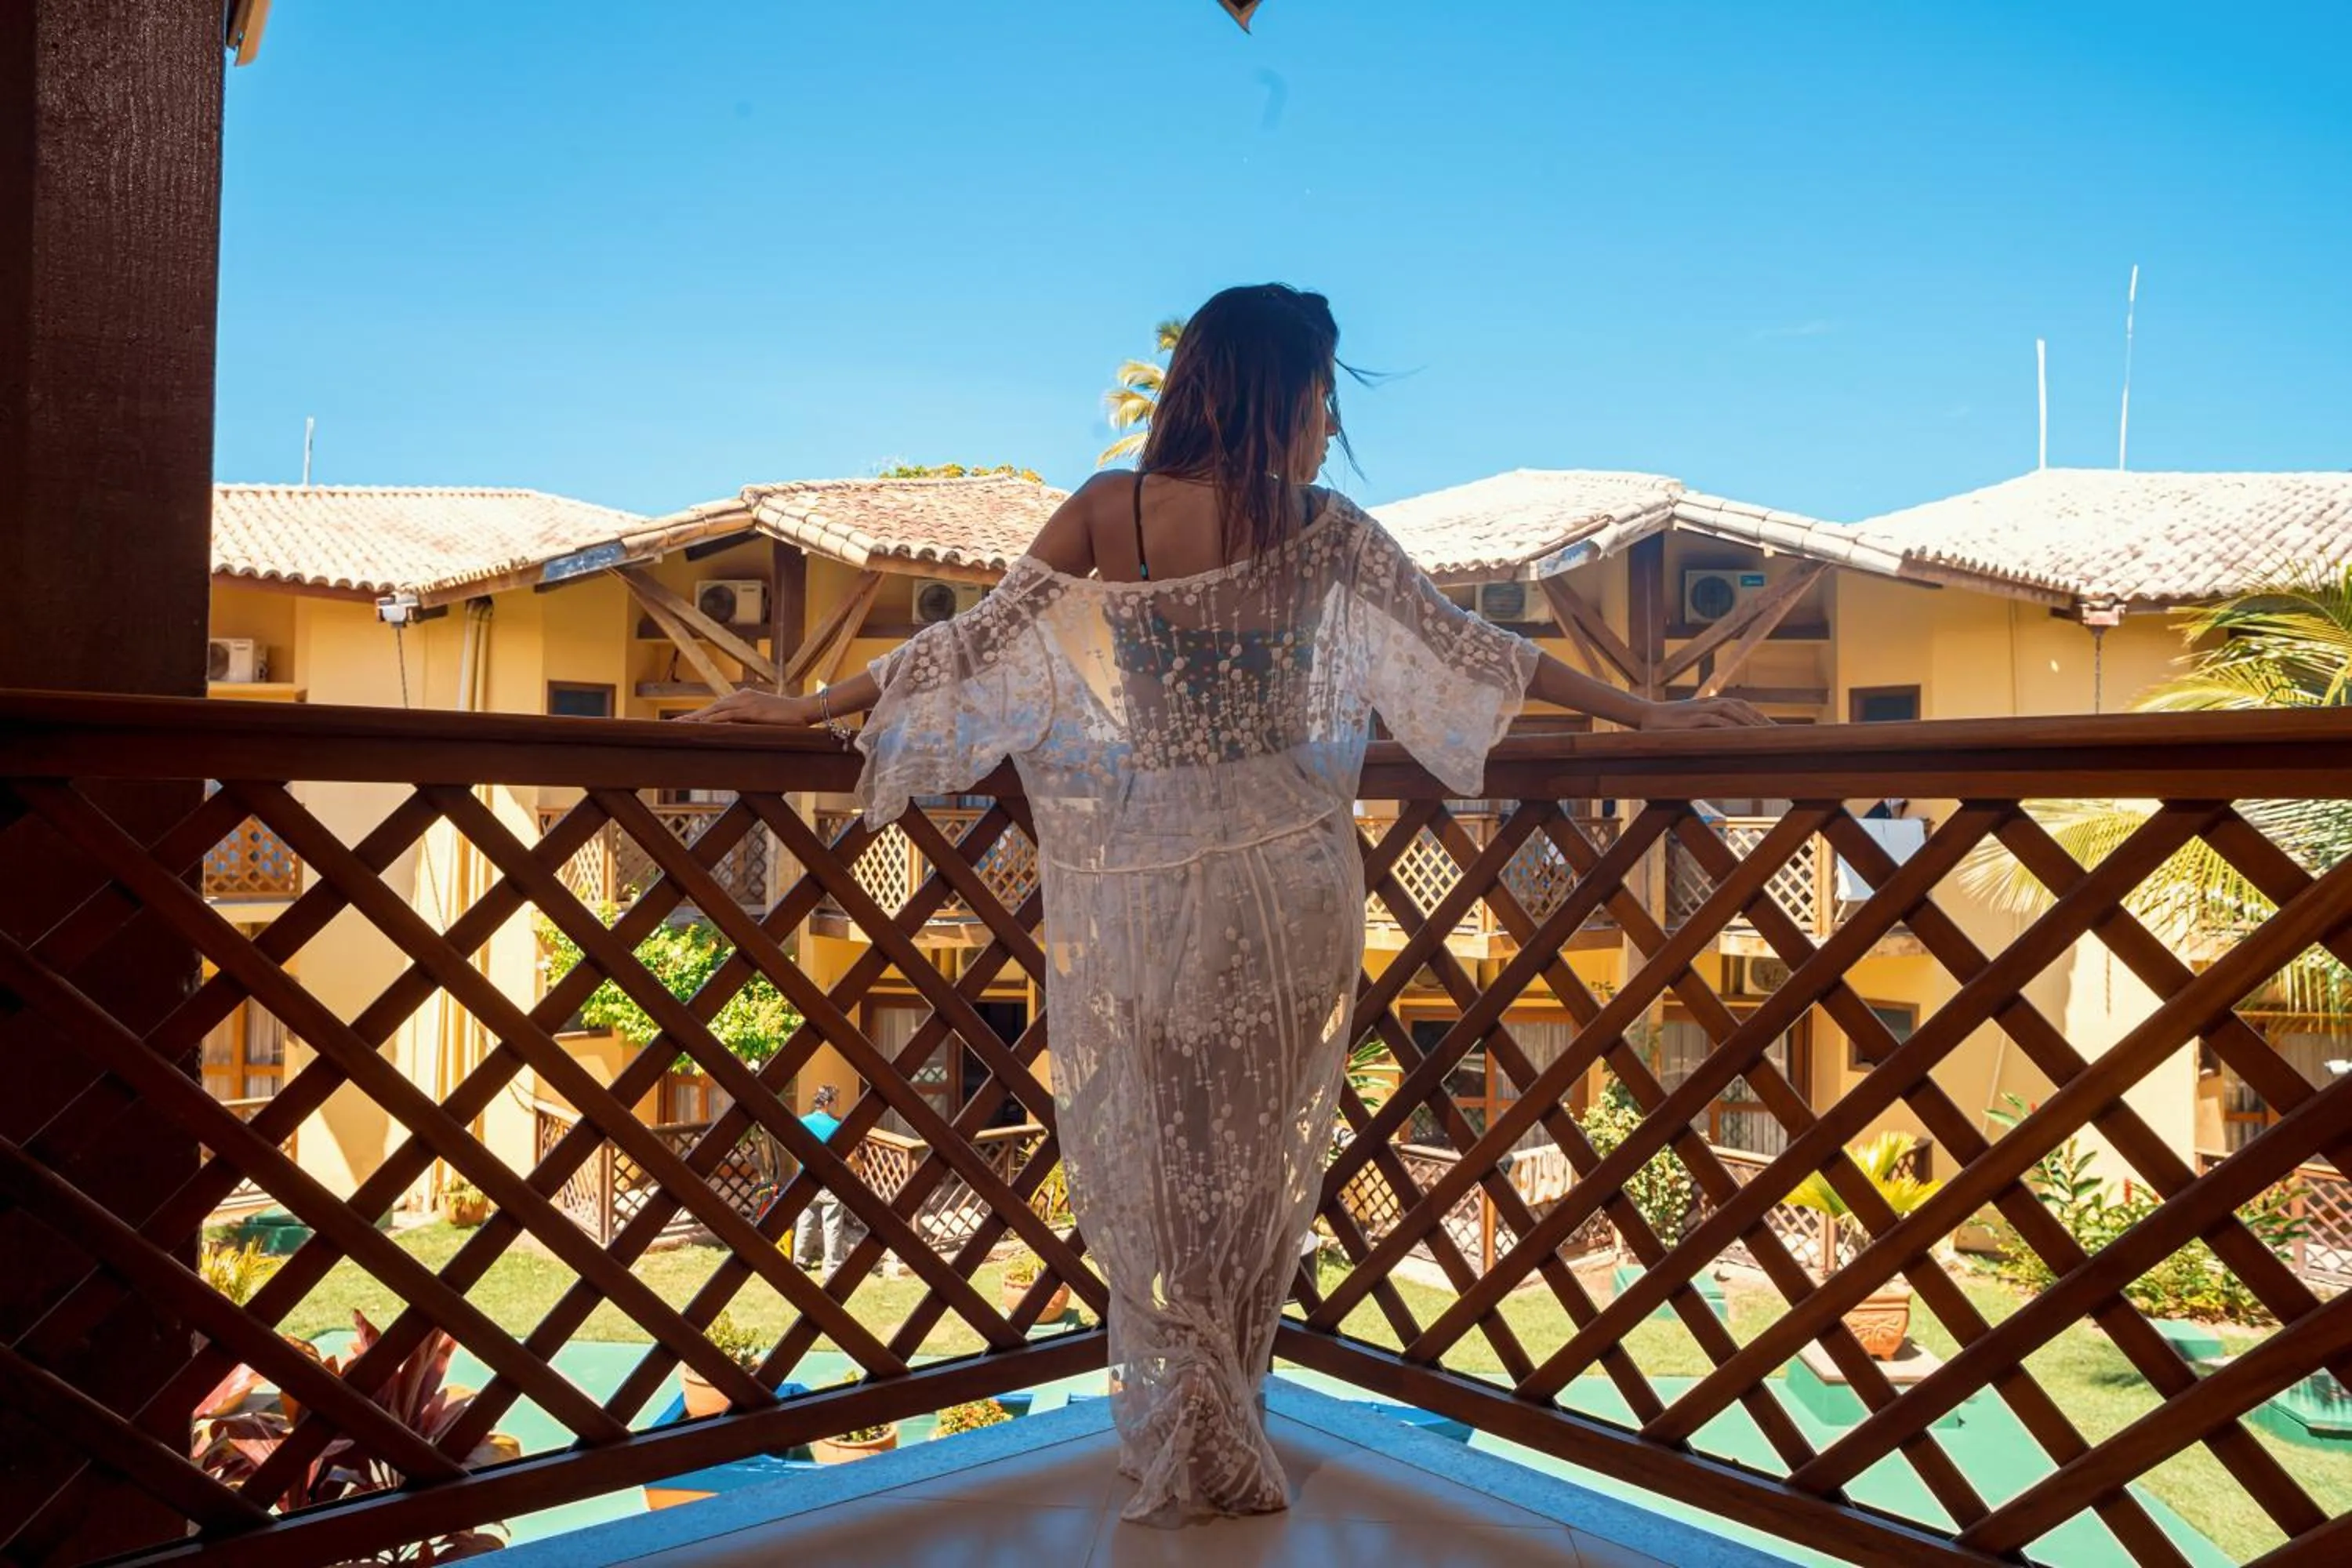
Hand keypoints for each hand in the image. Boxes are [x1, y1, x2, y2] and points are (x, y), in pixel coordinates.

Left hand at [676, 690, 817, 726]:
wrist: (805, 710)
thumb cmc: (789, 719)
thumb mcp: (766, 721)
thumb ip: (752, 724)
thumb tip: (741, 735)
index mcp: (743, 698)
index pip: (716, 708)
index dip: (699, 716)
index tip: (683, 723)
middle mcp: (741, 697)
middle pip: (710, 709)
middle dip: (691, 717)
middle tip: (672, 725)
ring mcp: (745, 702)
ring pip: (714, 711)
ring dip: (696, 719)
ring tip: (680, 727)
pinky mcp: (751, 710)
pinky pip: (727, 716)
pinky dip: (712, 721)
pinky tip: (700, 727)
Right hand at [1636, 697, 1773, 730]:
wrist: (1646, 716)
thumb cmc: (1669, 723)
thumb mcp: (1692, 721)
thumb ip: (1709, 725)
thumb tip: (1726, 739)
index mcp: (1713, 703)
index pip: (1743, 707)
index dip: (1760, 716)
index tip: (1776, 729)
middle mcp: (1710, 703)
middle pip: (1743, 708)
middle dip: (1761, 720)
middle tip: (1779, 733)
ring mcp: (1701, 709)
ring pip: (1732, 712)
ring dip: (1750, 722)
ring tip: (1765, 734)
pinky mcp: (1692, 719)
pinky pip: (1716, 721)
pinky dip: (1730, 727)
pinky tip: (1741, 735)